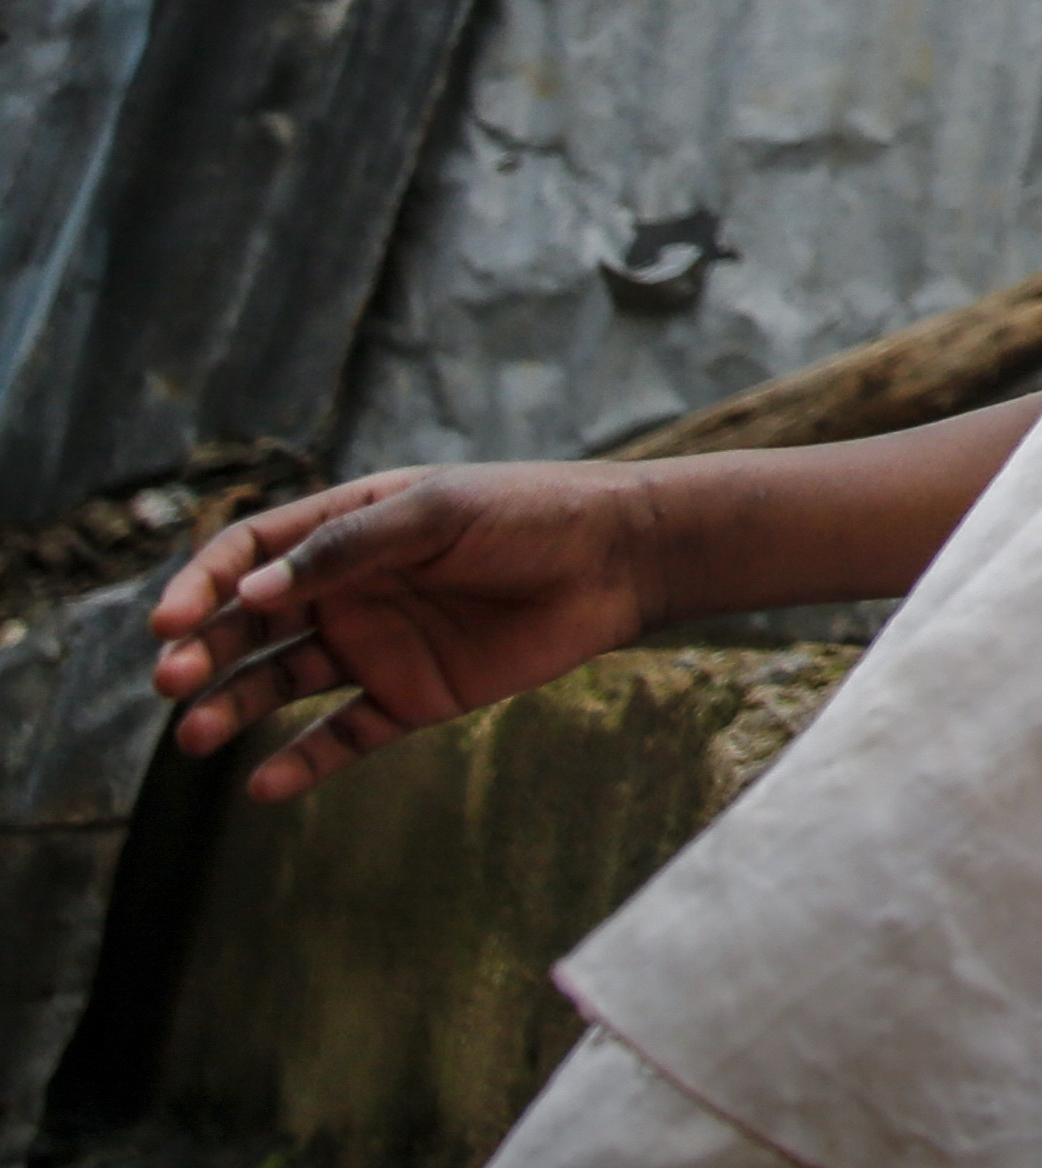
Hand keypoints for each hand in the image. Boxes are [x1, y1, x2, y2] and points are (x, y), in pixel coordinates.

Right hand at [149, 463, 660, 801]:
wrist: (616, 561)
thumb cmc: (528, 515)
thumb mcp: (435, 513)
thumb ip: (347, 550)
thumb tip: (252, 593)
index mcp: (346, 531)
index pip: (248, 557)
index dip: (202, 586)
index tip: (169, 622)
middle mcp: (348, 590)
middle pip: (250, 626)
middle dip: (202, 652)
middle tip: (170, 681)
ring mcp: (376, 646)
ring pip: (280, 684)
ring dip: (233, 707)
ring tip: (193, 735)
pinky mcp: (411, 697)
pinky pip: (343, 737)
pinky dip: (303, 762)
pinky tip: (264, 785)